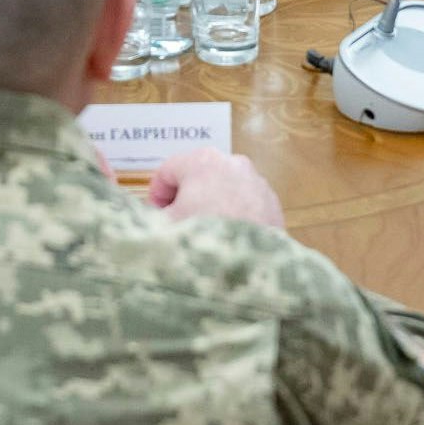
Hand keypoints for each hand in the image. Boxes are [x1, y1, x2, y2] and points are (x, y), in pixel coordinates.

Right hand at [149, 147, 285, 229]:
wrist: (252, 264)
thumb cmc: (203, 238)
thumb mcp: (163, 227)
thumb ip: (151, 218)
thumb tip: (154, 219)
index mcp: (201, 160)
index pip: (166, 171)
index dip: (155, 196)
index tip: (155, 218)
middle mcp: (232, 162)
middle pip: (196, 177)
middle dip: (184, 200)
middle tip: (177, 226)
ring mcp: (256, 181)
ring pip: (222, 189)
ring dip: (210, 206)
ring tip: (205, 235)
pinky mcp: (272, 202)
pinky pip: (244, 203)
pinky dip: (234, 215)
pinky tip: (228, 239)